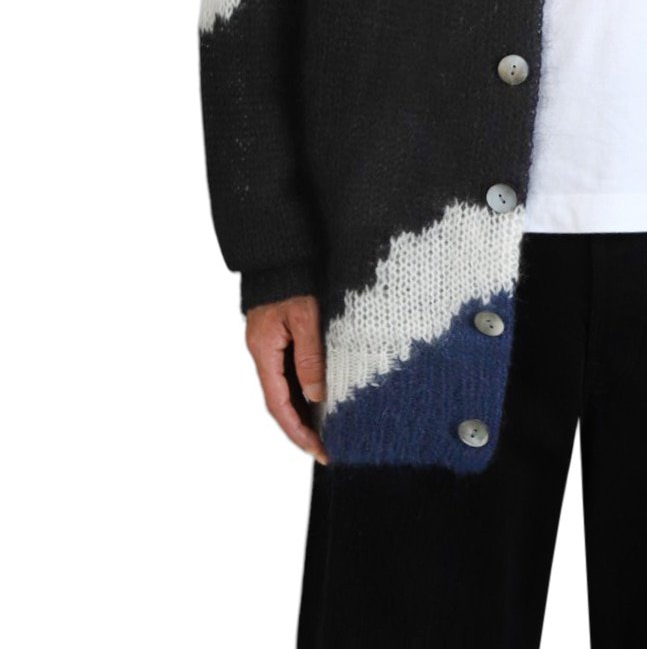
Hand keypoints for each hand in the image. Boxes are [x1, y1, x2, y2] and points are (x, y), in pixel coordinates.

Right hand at [245, 294, 328, 463]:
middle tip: (324, 449)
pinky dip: (303, 391)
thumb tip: (317, 395)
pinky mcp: (279, 338)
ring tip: (326, 431)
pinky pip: (289, 373)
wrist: (280, 252)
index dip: (296, 431)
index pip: (278, 404)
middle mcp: (263, 353)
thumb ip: (309, 356)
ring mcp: (269, 346)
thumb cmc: (293, 278)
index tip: (316, 450)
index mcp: (263, 351)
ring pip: (284, 389)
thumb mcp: (305, 317)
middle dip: (300, 429)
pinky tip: (320, 399)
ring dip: (302, 412)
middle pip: (279, 402)